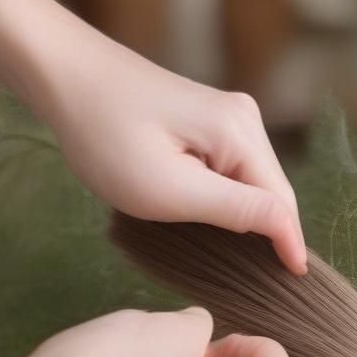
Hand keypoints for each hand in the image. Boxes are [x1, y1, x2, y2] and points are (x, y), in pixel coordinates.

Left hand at [0, 0, 306, 273]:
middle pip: (273, 191)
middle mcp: (245, 119)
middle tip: (258, 282)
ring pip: (253, 181)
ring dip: (247, 217)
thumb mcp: (169, 188)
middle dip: (270, 233)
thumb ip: (234, 210)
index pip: (283, 202)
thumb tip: (287, 228)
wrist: (61, 72)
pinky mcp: (206, 118)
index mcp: (240, 134)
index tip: (295, 283)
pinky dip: (229, 198)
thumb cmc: (105, 136)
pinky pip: (233, 169)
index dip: (290, 245)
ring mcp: (226, 114)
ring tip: (238, 259)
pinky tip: (215, 220)